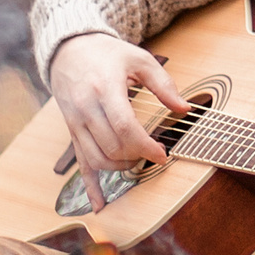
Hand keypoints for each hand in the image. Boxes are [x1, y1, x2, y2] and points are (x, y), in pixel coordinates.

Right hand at [47, 31, 187, 208]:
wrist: (69, 50)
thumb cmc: (107, 54)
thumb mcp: (139, 60)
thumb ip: (164, 84)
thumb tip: (185, 108)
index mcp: (104, 88)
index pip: (124, 127)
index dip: (145, 146)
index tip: (163, 154)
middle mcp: (86, 108)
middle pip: (112, 146)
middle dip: (137, 156)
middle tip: (155, 154)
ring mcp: (75, 122)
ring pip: (97, 159)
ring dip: (121, 167)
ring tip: (138, 160)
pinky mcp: (72, 132)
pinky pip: (80, 164)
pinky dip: (90, 186)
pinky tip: (100, 204)